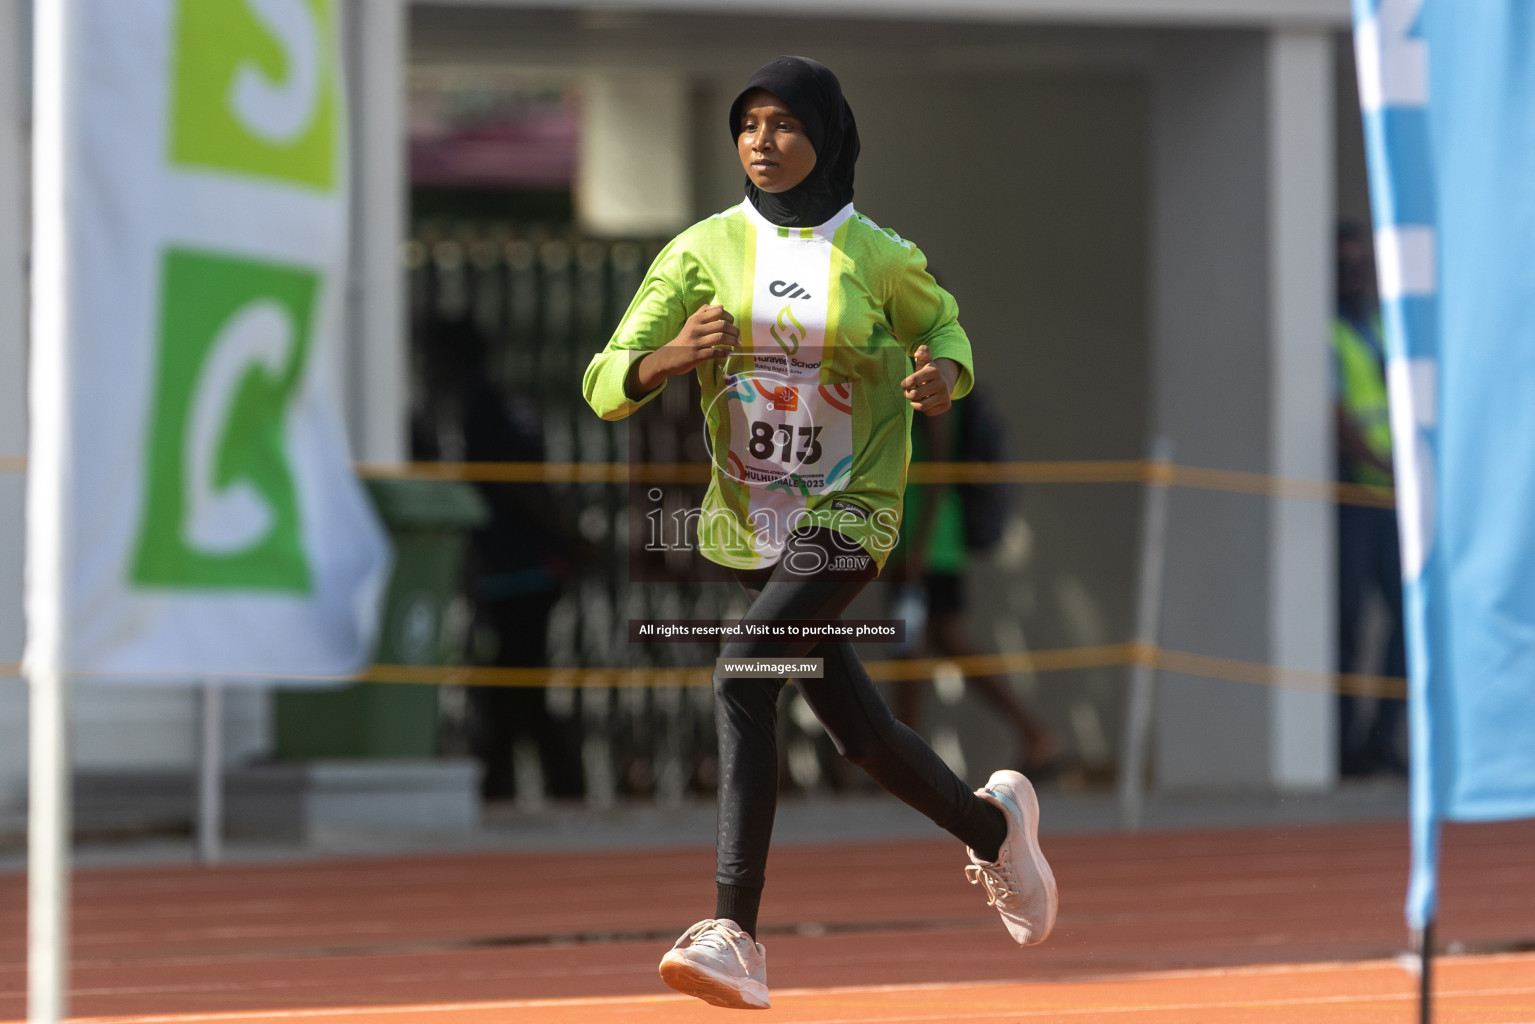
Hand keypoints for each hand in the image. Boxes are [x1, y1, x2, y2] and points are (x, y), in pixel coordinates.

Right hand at [626, 305, 740, 398]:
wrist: (669, 356)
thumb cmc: (684, 339)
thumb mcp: (691, 322)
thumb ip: (704, 312)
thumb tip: (721, 306)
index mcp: (696, 319)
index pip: (718, 312)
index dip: (730, 317)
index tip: (733, 324)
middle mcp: (696, 328)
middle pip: (722, 325)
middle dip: (734, 331)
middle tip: (738, 336)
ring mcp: (696, 342)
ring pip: (720, 338)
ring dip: (733, 341)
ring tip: (737, 344)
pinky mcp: (696, 355)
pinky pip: (715, 353)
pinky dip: (725, 353)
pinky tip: (729, 353)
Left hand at [901, 345, 956, 415]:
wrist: (943, 383)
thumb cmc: (927, 372)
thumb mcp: (925, 361)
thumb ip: (922, 352)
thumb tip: (918, 353)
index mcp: (934, 371)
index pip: (912, 380)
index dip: (904, 384)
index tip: (903, 385)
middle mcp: (942, 383)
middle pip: (915, 394)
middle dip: (908, 395)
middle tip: (907, 393)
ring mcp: (945, 395)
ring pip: (922, 406)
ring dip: (914, 404)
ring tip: (914, 398)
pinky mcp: (947, 405)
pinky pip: (928, 412)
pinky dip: (923, 409)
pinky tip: (925, 402)